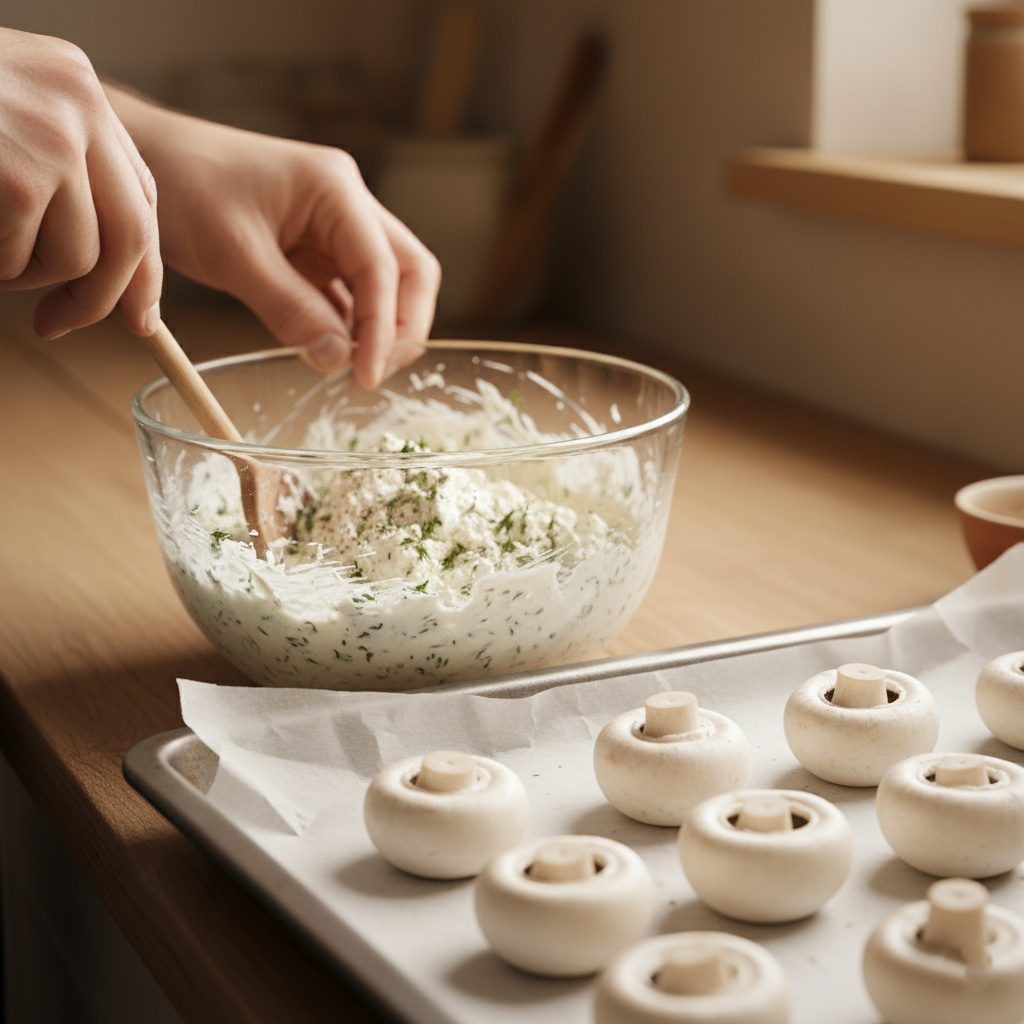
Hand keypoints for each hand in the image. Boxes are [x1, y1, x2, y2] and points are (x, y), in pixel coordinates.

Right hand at [0, 29, 161, 337]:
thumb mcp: (4, 110)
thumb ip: (55, 162)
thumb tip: (101, 262)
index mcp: (77, 86)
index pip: (139, 195)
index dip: (140, 265)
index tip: (137, 314)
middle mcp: (80, 108)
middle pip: (130, 237)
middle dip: (99, 298)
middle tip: (57, 324)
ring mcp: (55, 142)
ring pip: (76, 259)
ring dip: (20, 272)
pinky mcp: (19, 180)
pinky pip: (20, 260)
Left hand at [109, 89, 440, 387]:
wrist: (148, 159)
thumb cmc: (185, 187)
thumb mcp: (235, 255)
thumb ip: (289, 309)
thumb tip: (336, 360)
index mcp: (336, 190)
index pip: (384, 268)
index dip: (382, 330)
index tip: (365, 377)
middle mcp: (348, 204)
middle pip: (408, 272)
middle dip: (401, 328)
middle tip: (371, 374)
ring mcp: (336, 227)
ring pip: (385, 286)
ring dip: (376, 330)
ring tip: (349, 370)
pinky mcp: (317, 249)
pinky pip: (349, 293)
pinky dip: (347, 326)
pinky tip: (329, 351)